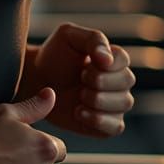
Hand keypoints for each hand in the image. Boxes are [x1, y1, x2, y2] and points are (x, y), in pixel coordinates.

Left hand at [30, 23, 135, 137]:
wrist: (36, 81)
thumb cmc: (53, 55)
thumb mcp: (69, 36)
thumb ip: (93, 40)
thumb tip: (108, 59)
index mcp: (113, 58)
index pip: (123, 60)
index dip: (105, 65)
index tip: (85, 64)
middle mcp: (119, 80)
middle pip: (127, 81)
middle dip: (100, 81)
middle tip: (80, 79)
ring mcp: (114, 104)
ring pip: (124, 103)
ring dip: (98, 99)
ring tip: (78, 95)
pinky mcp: (106, 125)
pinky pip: (116, 127)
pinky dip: (98, 120)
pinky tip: (79, 111)